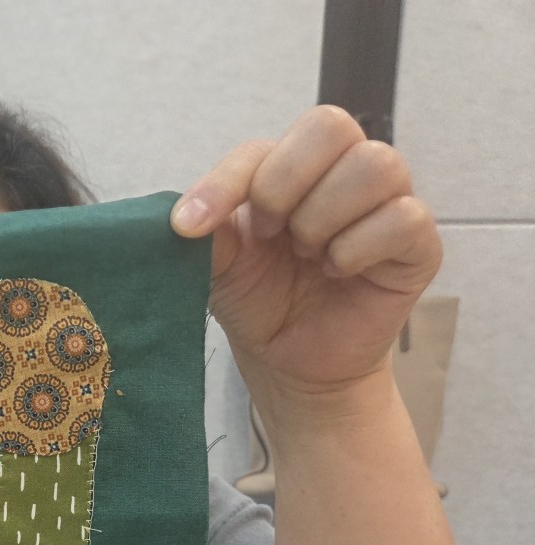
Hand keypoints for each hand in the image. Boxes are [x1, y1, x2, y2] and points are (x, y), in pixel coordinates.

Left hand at [171, 105, 440, 397]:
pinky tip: (336, 273)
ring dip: (323, 218)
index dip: (226, 181)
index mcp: (292, 167)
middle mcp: (344, 172)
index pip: (266, 143)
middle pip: (330, 126)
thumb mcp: (218, 265)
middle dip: (283, 185)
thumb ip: (205, 231)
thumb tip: (181, 216)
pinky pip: (404, 217)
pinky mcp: (418, 244)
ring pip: (374, 165)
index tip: (190, 226)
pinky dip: (358, 249)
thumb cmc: (259, 301)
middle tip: (269, 234)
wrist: (289, 363)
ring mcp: (387, 203)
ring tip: (307, 255)